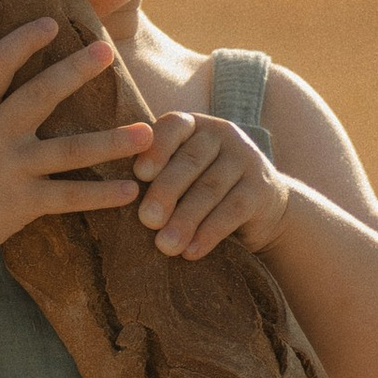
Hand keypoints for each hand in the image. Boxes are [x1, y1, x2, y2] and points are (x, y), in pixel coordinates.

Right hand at [0, 18, 152, 271]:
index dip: (21, 42)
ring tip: (145, 132)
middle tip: (107, 50)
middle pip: (40, 94)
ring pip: (70, 150)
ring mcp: (8, 169)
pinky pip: (70, 196)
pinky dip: (102, 195)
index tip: (50, 23)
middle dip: (76, 71)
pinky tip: (129, 189)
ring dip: (112, 141)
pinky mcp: (21, 204)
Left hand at [130, 109, 290, 258]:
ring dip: (185, 220)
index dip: (157, 148)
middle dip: (166, 192)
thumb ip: (155, 173)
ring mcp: (246, 159)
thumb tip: (115, 195)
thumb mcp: (181, 172)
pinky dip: (209, 233)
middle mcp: (223, 135)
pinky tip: (191, 252)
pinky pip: (233, 210)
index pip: (174, 126)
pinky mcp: (262, 189)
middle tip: (146, 221)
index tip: (139, 174)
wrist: (263, 207)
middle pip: (191, 161)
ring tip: (165, 246)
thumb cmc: (202, 187)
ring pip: (211, 189)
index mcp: (195, 125)